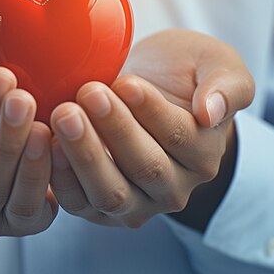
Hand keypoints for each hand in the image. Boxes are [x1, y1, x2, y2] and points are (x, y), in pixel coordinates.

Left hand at [48, 29, 254, 229]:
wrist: (141, 88)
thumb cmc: (179, 74)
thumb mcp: (214, 64)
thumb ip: (227, 86)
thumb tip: (211, 113)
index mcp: (202, 154)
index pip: (179, 137)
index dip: (151, 111)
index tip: (125, 82)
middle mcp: (173, 188)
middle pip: (145, 168)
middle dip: (114, 130)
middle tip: (87, 93)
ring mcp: (135, 204)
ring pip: (111, 192)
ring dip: (85, 155)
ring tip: (64, 115)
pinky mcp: (98, 208)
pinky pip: (80, 202)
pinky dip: (61, 177)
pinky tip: (46, 143)